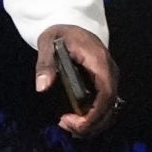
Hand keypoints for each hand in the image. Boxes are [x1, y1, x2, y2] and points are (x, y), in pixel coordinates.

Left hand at [35, 24, 120, 139]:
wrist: (72, 26)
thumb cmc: (61, 34)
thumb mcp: (48, 43)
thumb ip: (45, 64)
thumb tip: (42, 87)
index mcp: (99, 62)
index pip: (106, 94)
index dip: (94, 114)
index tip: (73, 123)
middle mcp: (110, 72)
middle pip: (109, 107)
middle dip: (89, 124)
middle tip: (64, 125)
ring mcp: (110, 80)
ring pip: (109, 111)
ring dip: (91, 125)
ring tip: (67, 125)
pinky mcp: (105, 85)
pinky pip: (104, 107)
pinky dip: (92, 120)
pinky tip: (75, 123)